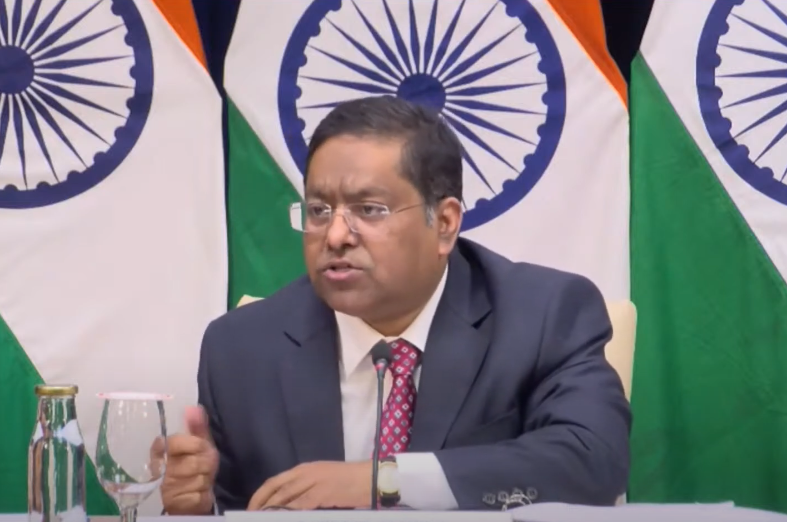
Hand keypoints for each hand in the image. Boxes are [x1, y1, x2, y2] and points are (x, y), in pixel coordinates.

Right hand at [159, 406, 218, 514]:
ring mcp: (165, 487)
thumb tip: (194, 408)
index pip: (177, 442)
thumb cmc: (194, 465)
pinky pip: (197, 496)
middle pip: (194, 462)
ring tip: (201, 479)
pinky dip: (203, 494)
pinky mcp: (173, 504)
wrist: (189, 496)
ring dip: (205, 479)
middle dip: (206, 464)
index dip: (195, 445)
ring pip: (198, 479)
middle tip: (204, 466)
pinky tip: (198, 493)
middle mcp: (159, 468)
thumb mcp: (198, 444)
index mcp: (161, 449)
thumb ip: (197, 426)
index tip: (200, 447)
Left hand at [247, 461, 372, 510]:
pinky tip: (282, 517)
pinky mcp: (323, 493)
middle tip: (251, 517)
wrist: (369, 478)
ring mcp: (314, 482)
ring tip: (261, 519)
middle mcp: (305, 473)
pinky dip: (288, 512)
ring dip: (271, 510)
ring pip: (285, 497)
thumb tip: (286, 506)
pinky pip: (300, 505)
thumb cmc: (347, 481)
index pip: (274, 482)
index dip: (260, 495)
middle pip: (276, 489)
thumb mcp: (322, 480)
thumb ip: (304, 490)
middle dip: (261, 505)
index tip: (251, 509)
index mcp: (304, 469)